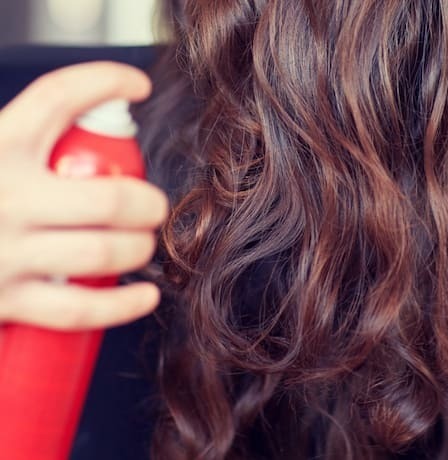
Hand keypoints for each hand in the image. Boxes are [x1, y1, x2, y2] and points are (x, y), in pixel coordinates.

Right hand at [0, 62, 167, 329]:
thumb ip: (14, 137)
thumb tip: (83, 115)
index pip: (58, 98)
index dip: (106, 82)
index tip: (137, 85)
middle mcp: (2, 197)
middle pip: (108, 197)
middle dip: (148, 203)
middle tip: (153, 207)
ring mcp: (3, 252)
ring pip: (102, 252)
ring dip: (139, 249)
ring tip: (143, 244)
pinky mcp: (3, 301)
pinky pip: (78, 308)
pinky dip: (122, 305)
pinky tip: (146, 295)